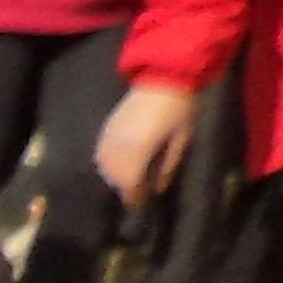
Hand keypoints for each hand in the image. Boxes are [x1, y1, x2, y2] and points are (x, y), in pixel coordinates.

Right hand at [95, 79, 200, 204]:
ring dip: (116, 177)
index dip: (134, 197)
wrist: (163, 78)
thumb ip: (169, 166)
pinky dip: (108, 163)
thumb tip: (158, 188)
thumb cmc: (178, 109)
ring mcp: (110, 137)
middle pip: (116, 178)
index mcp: (139, 151)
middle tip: (137, 193)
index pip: (130, 184)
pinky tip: (118, 163)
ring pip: (105, 167)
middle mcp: (119, 147)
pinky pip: (101, 154)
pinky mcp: (106, 128)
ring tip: (129, 179)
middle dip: (125, 188)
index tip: (140, 205)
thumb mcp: (182, 139)